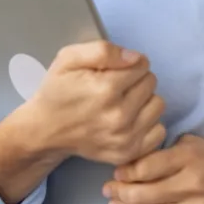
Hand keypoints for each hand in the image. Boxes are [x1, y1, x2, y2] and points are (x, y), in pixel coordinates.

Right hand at [23, 40, 166, 164]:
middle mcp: (119, 115)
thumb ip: (103, 50)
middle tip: (118, 86)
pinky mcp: (127, 153)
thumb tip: (134, 58)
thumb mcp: (69, 58)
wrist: (45, 130)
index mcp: (106, 89)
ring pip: (158, 105)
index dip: (129, 63)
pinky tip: (131, 120)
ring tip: (124, 102)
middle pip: (151, 83)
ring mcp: (125, 138)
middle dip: (137, 79)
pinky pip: (158, 131)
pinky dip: (148, 123)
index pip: (142, 64)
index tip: (116, 70)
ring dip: (145, 100)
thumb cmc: (58, 90)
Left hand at [101, 134, 203, 203]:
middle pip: (143, 194)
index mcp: (190, 157)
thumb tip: (143, 157)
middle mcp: (191, 183)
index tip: (116, 170)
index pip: (146, 166)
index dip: (125, 170)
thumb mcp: (202, 143)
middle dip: (119, 193)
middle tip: (107, 189)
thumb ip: (173, 150)